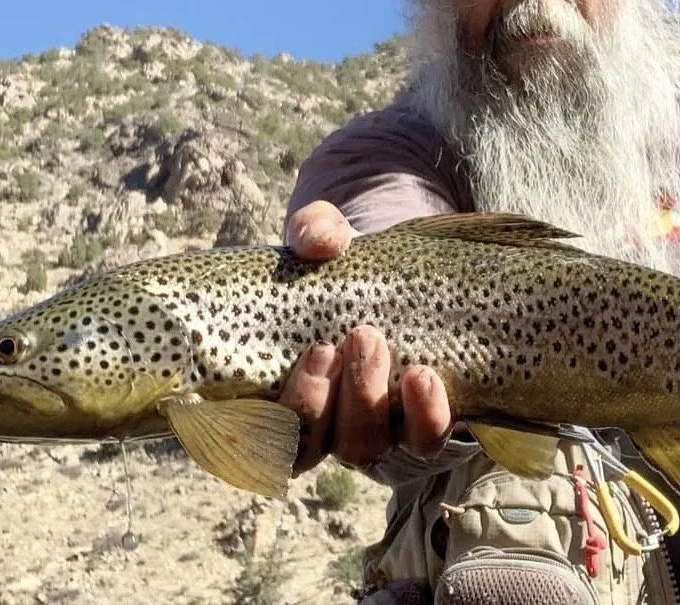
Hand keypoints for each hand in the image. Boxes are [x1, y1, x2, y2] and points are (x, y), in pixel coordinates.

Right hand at [280, 200, 452, 472]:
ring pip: (362, 448)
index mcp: (279, 388)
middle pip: (307, 449)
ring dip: (363, 401)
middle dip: (314, 403)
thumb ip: (314, 231)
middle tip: (328, 346)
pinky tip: (422, 376)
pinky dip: (422, 414)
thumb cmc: (343, 263)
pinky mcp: (421, 420)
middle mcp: (322, 421)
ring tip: (371, 340)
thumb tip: (320, 243)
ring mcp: (373, 426)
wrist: (400, 269)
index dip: (261, 423)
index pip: (256, 436)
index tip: (280, 365)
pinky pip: (423, 439)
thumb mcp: (324, 238)